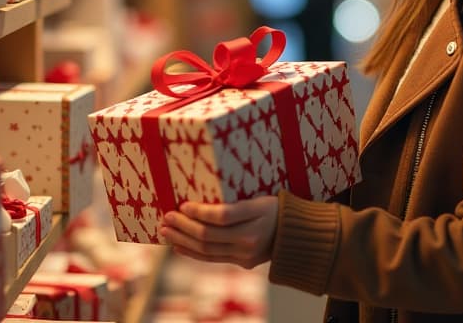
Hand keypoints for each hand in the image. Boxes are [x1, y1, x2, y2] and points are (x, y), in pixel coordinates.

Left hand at [159, 196, 278, 268]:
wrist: (296, 235)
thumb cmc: (276, 210)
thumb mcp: (260, 200)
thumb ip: (235, 205)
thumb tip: (201, 207)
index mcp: (255, 219)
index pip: (221, 217)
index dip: (200, 212)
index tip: (183, 205)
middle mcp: (249, 240)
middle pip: (209, 235)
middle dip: (184, 227)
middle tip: (167, 217)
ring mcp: (245, 255)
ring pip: (207, 250)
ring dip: (183, 241)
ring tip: (166, 232)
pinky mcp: (243, 263)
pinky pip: (213, 259)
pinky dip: (193, 253)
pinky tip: (179, 247)